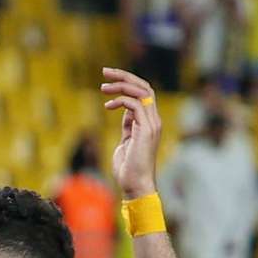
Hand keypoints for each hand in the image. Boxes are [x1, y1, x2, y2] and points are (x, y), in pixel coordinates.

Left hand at [101, 66, 161, 200]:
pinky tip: (107, 106)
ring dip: (120, 86)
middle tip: (105, 71)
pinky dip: (120, 101)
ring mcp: (152, 124)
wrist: (135, 185)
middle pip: (145, 86)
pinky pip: (135, 105)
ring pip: (141, 91)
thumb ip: (128, 125)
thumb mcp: (126, 141)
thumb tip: (124, 111)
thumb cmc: (128, 168)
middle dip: (124, 76)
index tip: (109, 80)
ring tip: (103, 87)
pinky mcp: (146, 130)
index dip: (128, 83)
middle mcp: (154, 120)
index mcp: (150, 122)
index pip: (144, 93)